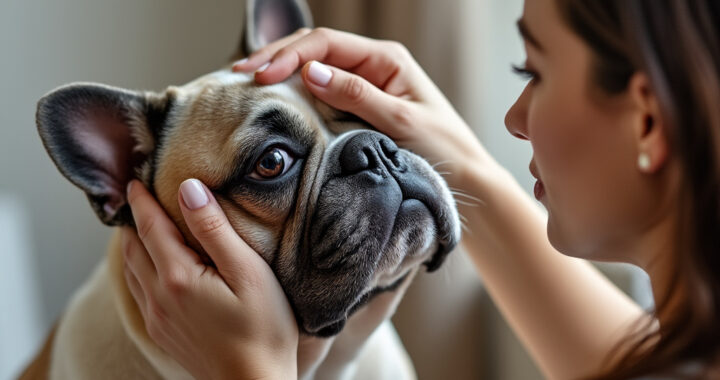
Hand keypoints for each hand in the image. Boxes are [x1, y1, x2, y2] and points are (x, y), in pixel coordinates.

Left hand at [122, 179, 297, 379]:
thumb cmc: (263, 330)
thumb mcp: (248, 272)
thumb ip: (215, 229)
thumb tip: (189, 190)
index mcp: (178, 277)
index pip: (150, 227)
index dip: (141, 201)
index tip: (135, 180)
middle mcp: (160, 297)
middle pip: (134, 248)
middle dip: (133, 220)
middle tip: (135, 196)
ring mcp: (159, 318)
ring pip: (132, 271)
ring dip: (133, 244)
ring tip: (139, 226)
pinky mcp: (165, 333)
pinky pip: (140, 291)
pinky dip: (139, 268)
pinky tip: (151, 266)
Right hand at [233, 27, 496, 187]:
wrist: (464, 180)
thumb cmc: (442, 149)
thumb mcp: (400, 122)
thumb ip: (356, 95)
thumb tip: (310, 72)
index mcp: (385, 59)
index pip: (325, 44)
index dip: (289, 56)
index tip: (260, 75)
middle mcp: (372, 67)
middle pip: (314, 49)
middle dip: (276, 57)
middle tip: (240, 73)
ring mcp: (363, 86)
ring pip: (312, 69)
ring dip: (280, 73)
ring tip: (245, 82)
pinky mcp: (357, 108)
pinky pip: (319, 94)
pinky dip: (293, 95)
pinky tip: (273, 101)